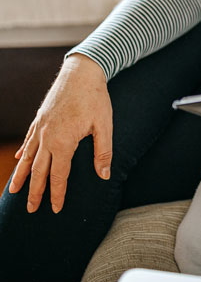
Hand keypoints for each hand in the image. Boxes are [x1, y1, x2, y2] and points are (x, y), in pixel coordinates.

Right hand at [10, 53, 112, 212]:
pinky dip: (23, 152)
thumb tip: (104, 176)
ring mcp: (41, 127)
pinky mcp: (39, 118)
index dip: (57, 194)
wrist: (82, 71)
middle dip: (34, 191)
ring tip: (14, 190)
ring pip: (27, 157)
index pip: (58, 175)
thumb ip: (103, 152)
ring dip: (21, 175)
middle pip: (39, 171)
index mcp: (63, 142)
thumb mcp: (105, 125)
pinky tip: (19, 159)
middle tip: (30, 209)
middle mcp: (47, 137)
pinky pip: (28, 140)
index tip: (55, 209)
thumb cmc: (96, 98)